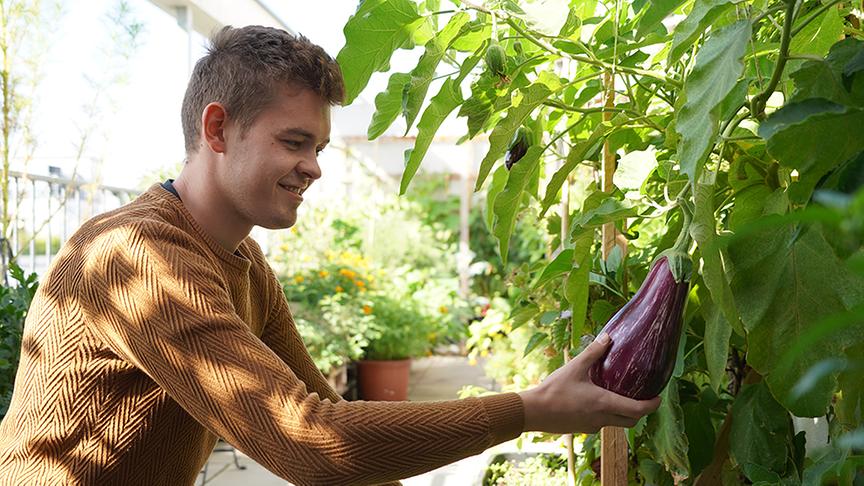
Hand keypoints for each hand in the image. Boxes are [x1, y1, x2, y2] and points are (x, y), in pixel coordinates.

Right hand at [517, 333, 661, 433]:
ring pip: (616, 423)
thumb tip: (608, 337)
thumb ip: (593, 352)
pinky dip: (606, 415)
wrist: (534, 412)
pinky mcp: (583, 428)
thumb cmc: (554, 390)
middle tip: (642, 398)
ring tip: (620, 397)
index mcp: (604, 402)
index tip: (658, 397)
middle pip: (631, 421)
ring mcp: (593, 426)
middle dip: (640, 412)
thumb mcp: (574, 367)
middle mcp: (602, 417)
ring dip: (623, 413)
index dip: (652, 405)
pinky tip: (596, 402)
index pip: (638, 410)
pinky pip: (601, 423)